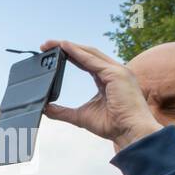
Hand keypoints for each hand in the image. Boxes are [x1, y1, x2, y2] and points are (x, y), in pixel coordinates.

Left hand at [40, 39, 162, 150]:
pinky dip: (78, 53)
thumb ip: (62, 111)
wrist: (129, 132)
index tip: (53, 52)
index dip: (70, 55)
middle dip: (67, 47)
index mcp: (107, 79)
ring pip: (90, 53)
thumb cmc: (112, 125)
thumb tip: (45, 109)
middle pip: (87, 54)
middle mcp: (114, 71)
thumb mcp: (80, 116)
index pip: (86, 62)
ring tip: (53, 43)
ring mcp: (117, 71)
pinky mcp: (116, 73)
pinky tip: (65, 47)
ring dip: (70, 46)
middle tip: (46, 44)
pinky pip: (92, 60)